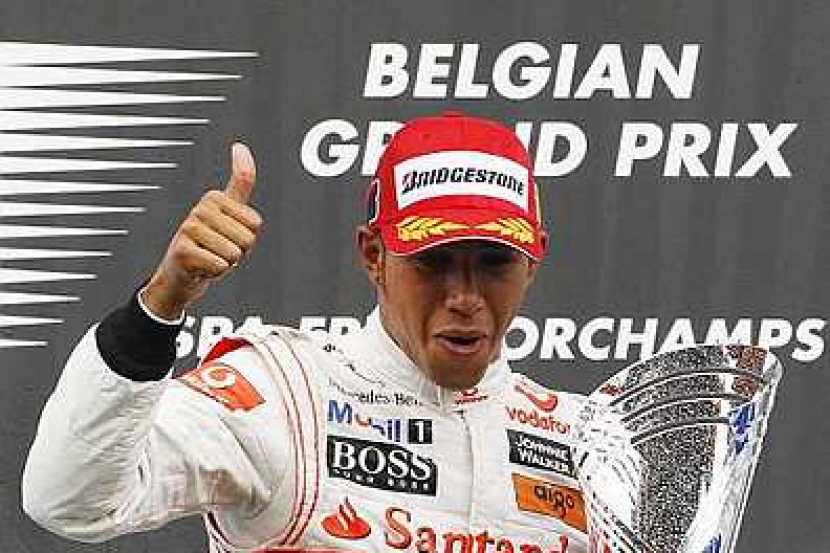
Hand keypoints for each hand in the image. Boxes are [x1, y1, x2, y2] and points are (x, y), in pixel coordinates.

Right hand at [141, 143, 262, 319]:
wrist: (180, 274)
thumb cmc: (209, 243)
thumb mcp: (230, 211)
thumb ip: (241, 180)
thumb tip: (240, 145)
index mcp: (214, 198)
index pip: (255, 223)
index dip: (249, 237)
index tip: (231, 235)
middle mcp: (200, 209)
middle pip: (247, 239)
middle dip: (239, 252)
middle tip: (219, 251)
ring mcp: (189, 229)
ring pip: (234, 254)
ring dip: (227, 263)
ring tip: (210, 258)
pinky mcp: (182, 251)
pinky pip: (220, 266)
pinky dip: (216, 273)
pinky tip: (201, 268)